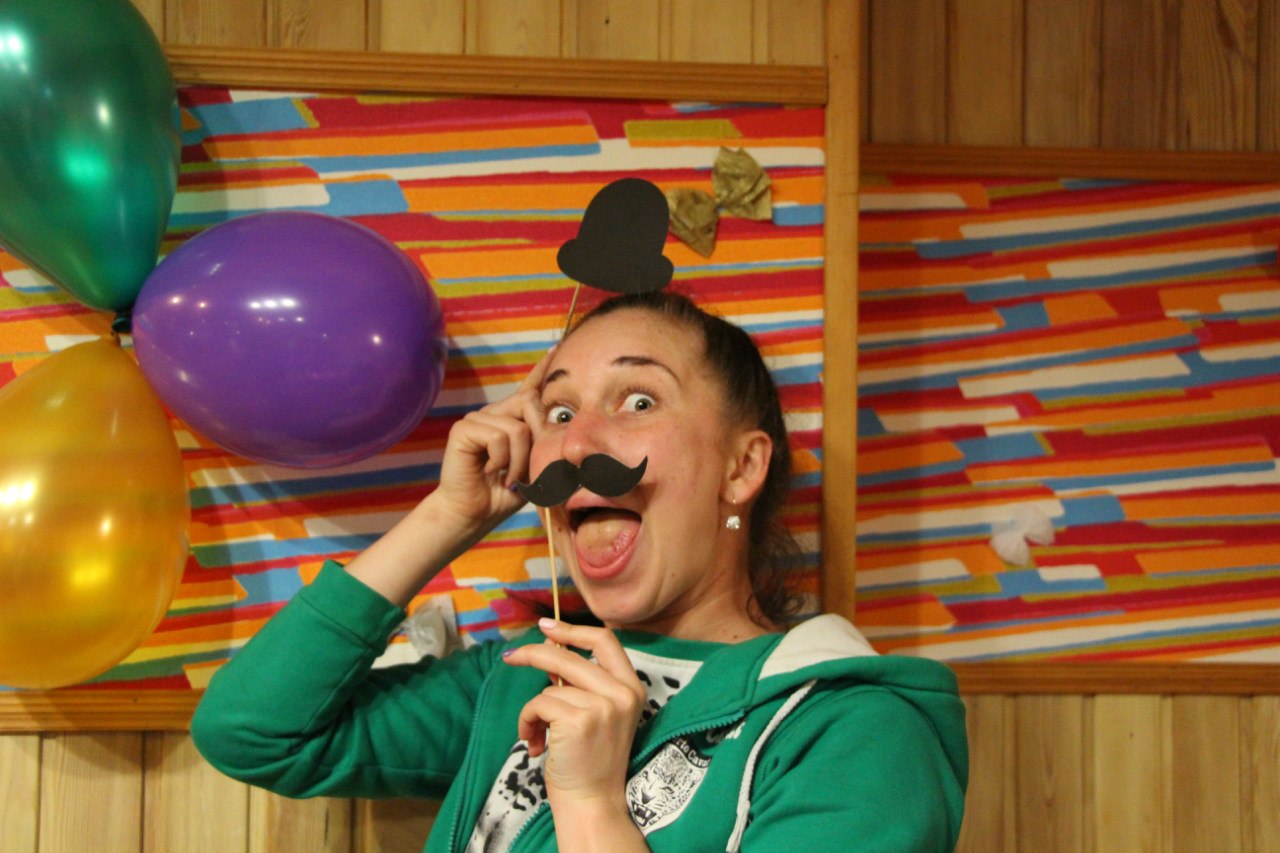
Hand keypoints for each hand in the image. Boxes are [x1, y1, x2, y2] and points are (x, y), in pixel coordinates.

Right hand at [343, 350, 552, 605]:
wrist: (474, 513)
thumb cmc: (505, 493)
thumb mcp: (534, 466)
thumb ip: (544, 444)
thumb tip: (565, 428)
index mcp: (512, 420)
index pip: (529, 389)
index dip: (542, 370)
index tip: (556, 349)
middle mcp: (494, 413)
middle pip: (530, 403)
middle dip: (537, 439)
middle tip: (524, 471)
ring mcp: (477, 418)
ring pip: (518, 428)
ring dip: (519, 461)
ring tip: (506, 477)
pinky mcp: (464, 429)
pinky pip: (499, 437)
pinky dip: (501, 461)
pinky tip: (488, 472)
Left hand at [503, 619, 645, 809]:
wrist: (592, 802)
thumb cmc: (588, 759)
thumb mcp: (595, 713)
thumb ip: (577, 682)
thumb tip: (548, 647)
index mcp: (632, 687)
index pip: (605, 640)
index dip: (573, 630)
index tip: (547, 626)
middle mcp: (623, 693)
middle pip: (568, 656)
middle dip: (533, 654)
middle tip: (510, 657)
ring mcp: (603, 706)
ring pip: (549, 686)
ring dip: (534, 709)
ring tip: (538, 734)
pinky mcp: (579, 720)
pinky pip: (538, 703)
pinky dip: (527, 722)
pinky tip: (534, 743)